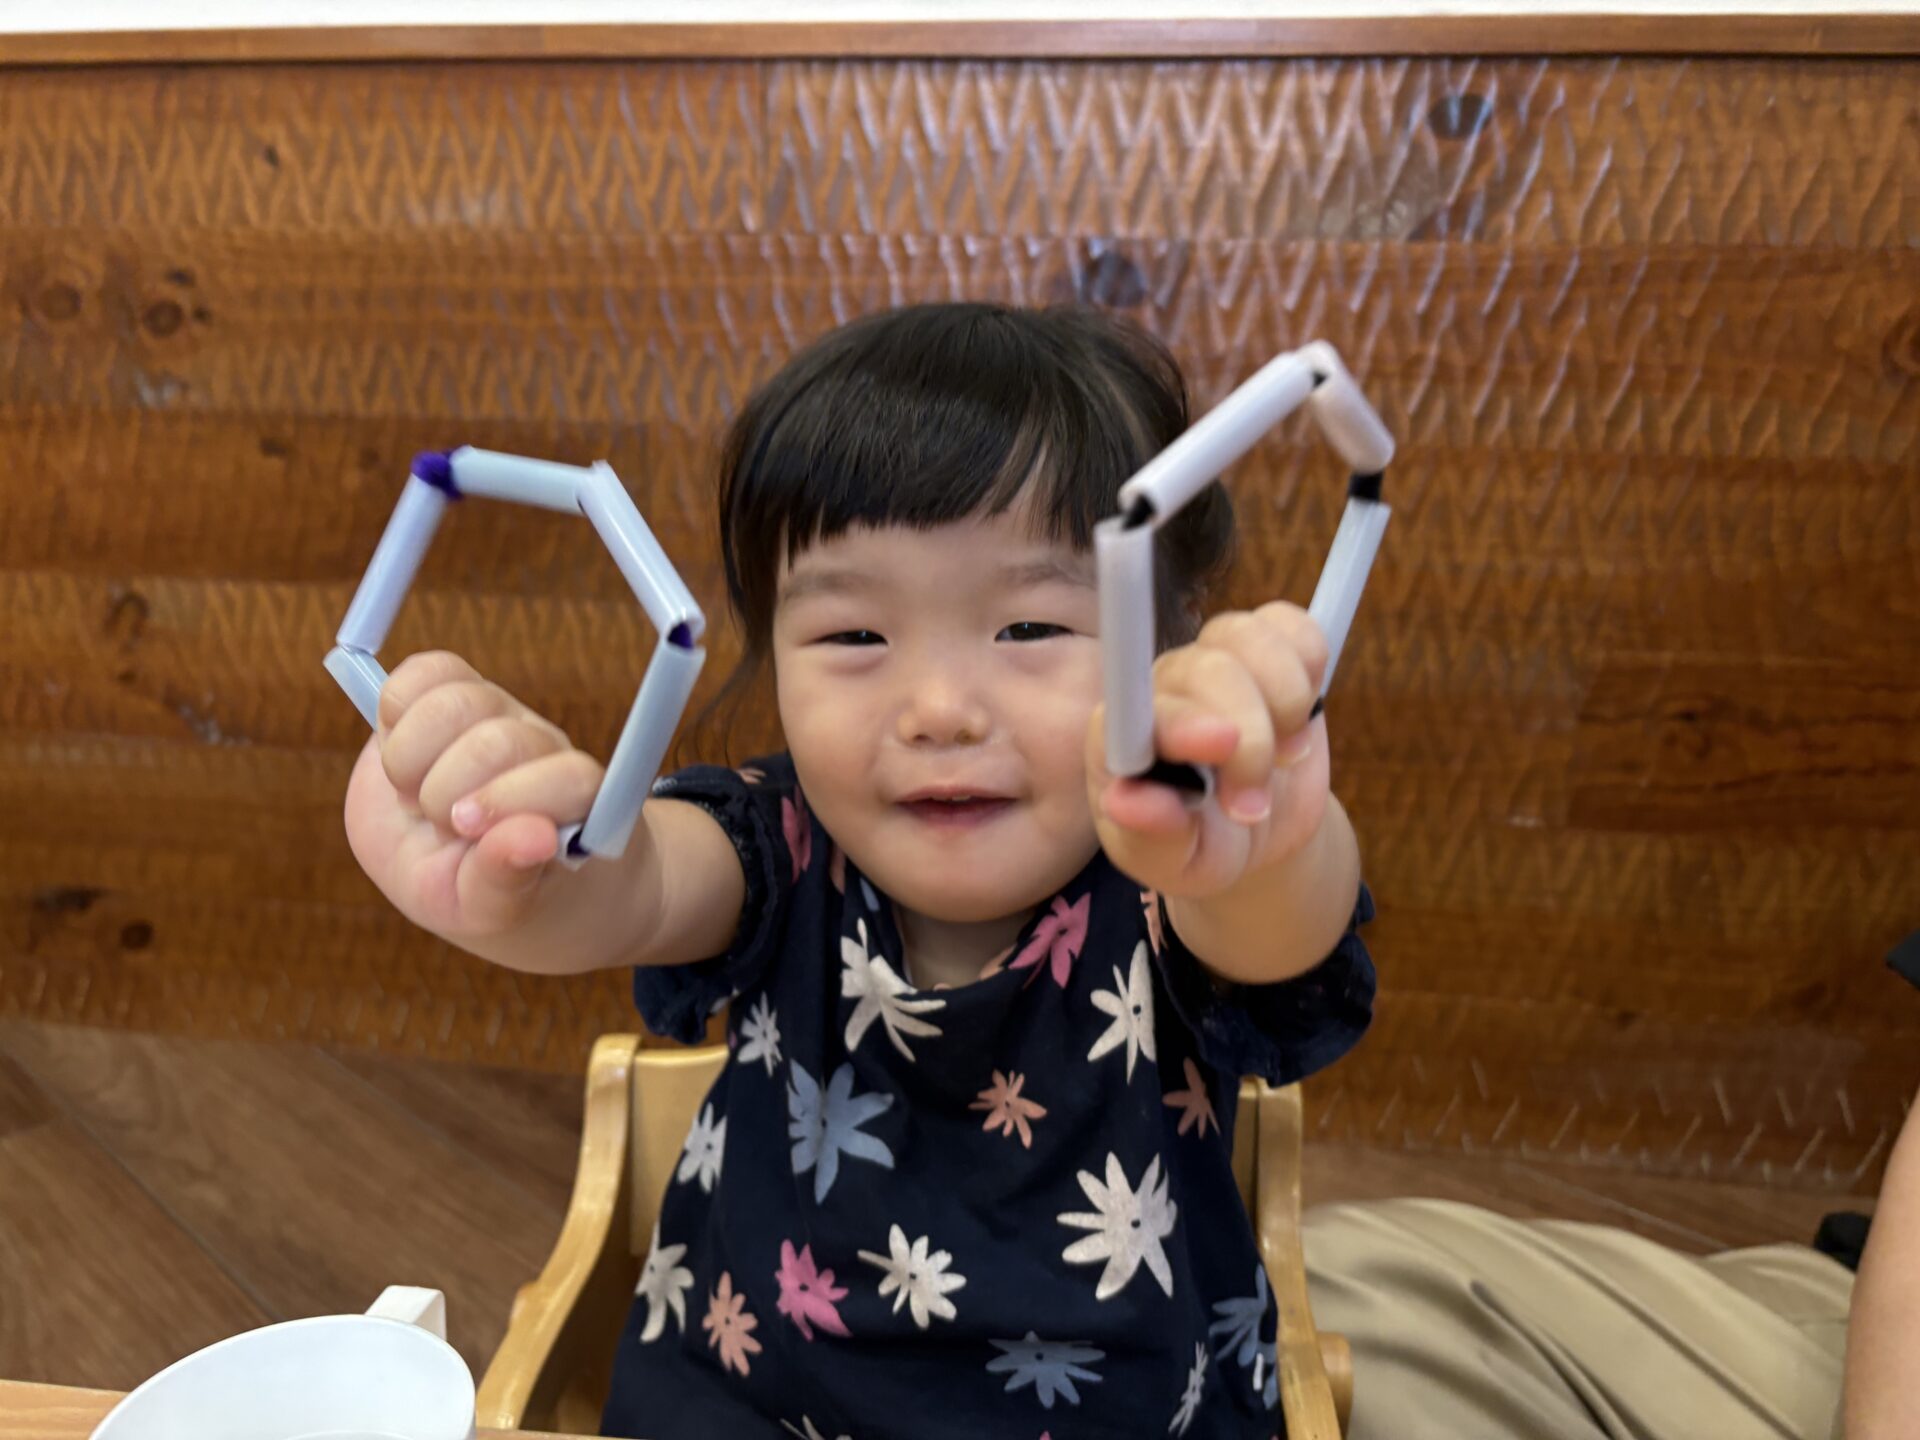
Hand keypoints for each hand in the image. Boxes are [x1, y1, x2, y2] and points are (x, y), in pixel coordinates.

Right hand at [343, 651, 604, 937]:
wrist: (455, 858)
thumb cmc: (485, 889)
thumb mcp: (486, 908)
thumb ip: (506, 879)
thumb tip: (536, 838)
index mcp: (572, 802)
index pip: (570, 779)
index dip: (512, 802)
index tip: (470, 833)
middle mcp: (542, 747)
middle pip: (499, 742)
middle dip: (447, 793)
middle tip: (441, 824)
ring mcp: (498, 712)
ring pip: (456, 702)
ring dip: (412, 758)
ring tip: (415, 793)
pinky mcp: (448, 691)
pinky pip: (424, 671)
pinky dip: (394, 710)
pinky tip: (400, 751)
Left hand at [1086, 602, 1331, 899]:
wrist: (1254, 834)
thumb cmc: (1198, 847)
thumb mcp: (1172, 864)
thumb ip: (1150, 836)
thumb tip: (1126, 801)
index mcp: (1122, 735)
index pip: (1137, 706)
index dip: (1182, 720)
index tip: (1223, 747)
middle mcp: (1162, 686)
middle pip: (1208, 671)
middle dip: (1252, 740)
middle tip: (1252, 805)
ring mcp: (1212, 659)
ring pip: (1250, 638)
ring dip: (1285, 701)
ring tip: (1285, 758)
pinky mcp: (1264, 648)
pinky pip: (1291, 624)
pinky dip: (1309, 662)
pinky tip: (1303, 714)